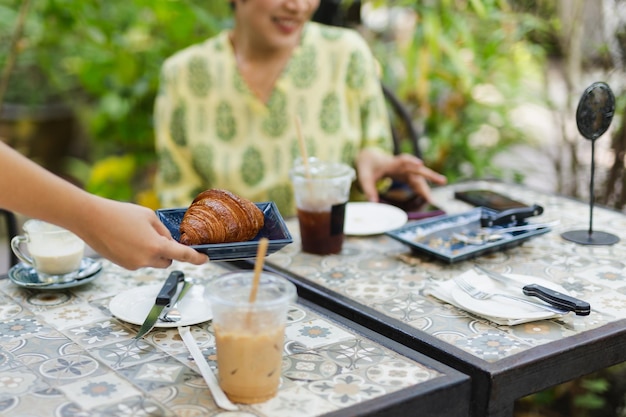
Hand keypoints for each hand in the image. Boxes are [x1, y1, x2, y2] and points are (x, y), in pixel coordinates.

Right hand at [77, 197, 207, 269]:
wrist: (90, 219)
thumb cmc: (120, 213)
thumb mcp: (148, 217)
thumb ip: (163, 231)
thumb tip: (169, 241)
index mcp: (156, 246)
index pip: (183, 255)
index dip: (196, 258)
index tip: (205, 260)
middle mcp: (146, 259)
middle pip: (168, 261)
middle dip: (168, 251)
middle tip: (157, 235)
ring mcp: (134, 265)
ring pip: (153, 261)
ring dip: (152, 252)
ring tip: (136, 233)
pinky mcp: (124, 266)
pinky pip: (140, 261)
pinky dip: (139, 253)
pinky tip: (127, 239)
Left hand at [355, 149, 446, 202]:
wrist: (369, 158)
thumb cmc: (367, 167)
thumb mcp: (364, 178)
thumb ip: (368, 190)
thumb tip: (373, 203)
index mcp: (391, 163)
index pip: (403, 161)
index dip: (411, 162)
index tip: (420, 164)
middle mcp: (401, 166)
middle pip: (417, 170)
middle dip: (430, 175)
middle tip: (443, 181)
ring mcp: (404, 170)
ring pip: (418, 178)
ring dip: (426, 187)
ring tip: (431, 199)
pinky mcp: (405, 175)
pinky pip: (415, 183)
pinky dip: (420, 190)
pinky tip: (426, 198)